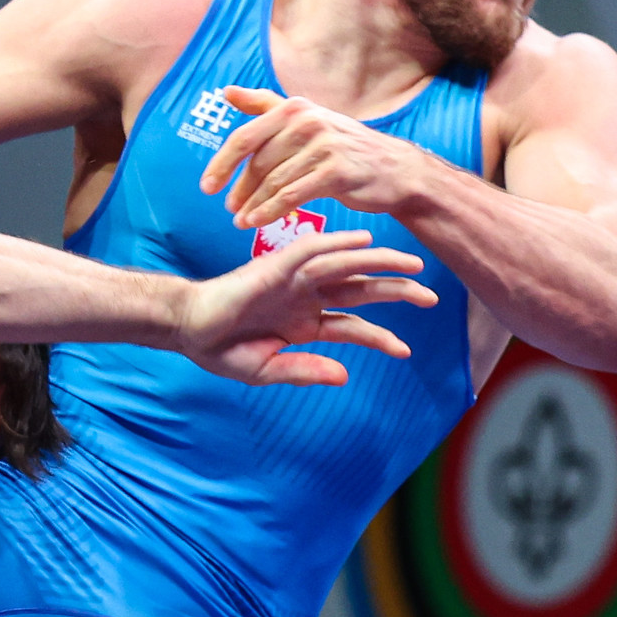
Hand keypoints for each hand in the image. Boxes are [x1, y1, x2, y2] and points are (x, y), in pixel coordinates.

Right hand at [175, 228, 436, 386]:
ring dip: (378, 263)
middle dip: (395, 291)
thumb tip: (344, 375)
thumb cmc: (220, 349)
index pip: (352, 326)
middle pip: (360, 290)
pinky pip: (311, 250)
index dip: (380, 338)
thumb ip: (304, 371)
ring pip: (344, 266)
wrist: (185, 328)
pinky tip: (363, 241)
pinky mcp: (274, 266)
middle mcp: (305, 297)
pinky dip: (337, 244)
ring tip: (412, 265)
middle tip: (431, 296)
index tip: (405, 351)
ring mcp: (292, 280)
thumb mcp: (266, 369)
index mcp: (304, 323)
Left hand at [199, 86, 441, 230]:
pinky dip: (270, 211)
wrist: (394, 170)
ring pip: (273, 181)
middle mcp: (308, 121)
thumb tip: (226, 91)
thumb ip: (266, 106)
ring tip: (241, 221)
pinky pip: (292, 195)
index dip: (221, 164)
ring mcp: (323, 145)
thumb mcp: (308, 119)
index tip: (206, 187)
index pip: (245, 137)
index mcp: (294, 107)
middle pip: (257, 162)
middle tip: (228, 208)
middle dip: (238, 188)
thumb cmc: (344, 148)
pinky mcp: (336, 171)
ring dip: (253, 205)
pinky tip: (258, 223)